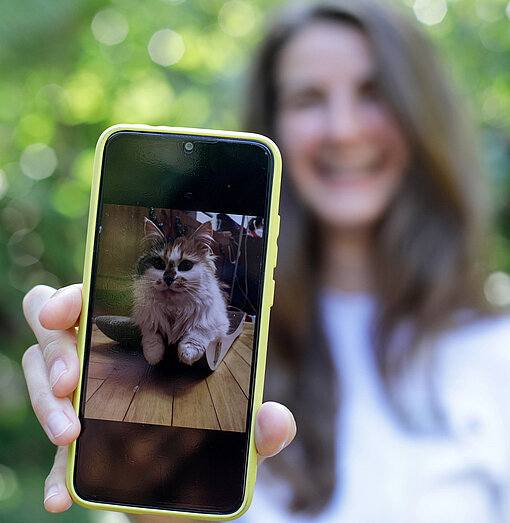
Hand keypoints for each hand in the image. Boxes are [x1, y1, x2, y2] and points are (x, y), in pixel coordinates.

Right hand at [22, 284, 295, 513]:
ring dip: (48, 403)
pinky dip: (53, 470)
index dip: (73, 297)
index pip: (92, 300)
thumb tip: (278, 421)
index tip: (70, 310)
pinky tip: (62, 494)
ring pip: (41, 378)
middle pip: (54, 331)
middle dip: (55, 349)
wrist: (189, 489)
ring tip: (71, 436)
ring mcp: (81, 400)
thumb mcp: (238, 429)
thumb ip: (257, 422)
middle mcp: (103, 360)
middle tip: (72, 380)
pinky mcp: (72, 446)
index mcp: (139, 336)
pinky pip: (50, 451)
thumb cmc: (211, 440)